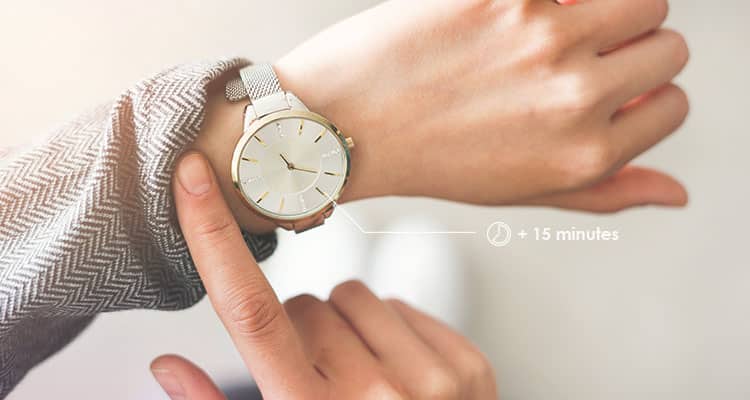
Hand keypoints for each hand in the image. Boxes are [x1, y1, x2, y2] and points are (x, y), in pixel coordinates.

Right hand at [153, 152, 497, 398]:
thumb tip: (165, 364)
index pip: (249, 310)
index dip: (214, 237)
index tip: (195, 177)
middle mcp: (372, 394)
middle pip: (306, 303)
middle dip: (300, 331)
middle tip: (315, 378)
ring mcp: (428, 378)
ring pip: (353, 294)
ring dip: (346, 326)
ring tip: (358, 377)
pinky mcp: (467, 364)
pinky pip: (401, 305)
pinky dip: (390, 331)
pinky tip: (396, 374)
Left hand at [275, 0, 689, 211]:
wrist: (343, 124)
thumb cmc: (429, 159)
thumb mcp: (521, 194)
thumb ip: (605, 192)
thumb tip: (677, 193)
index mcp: (586, 154)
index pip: (673, 104)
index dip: (644, 95)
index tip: (608, 88)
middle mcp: (576, 97)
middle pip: (667, 45)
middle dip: (633, 49)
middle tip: (580, 54)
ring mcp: (544, 37)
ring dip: (610, 7)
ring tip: (558, 24)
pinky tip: (521, 12)